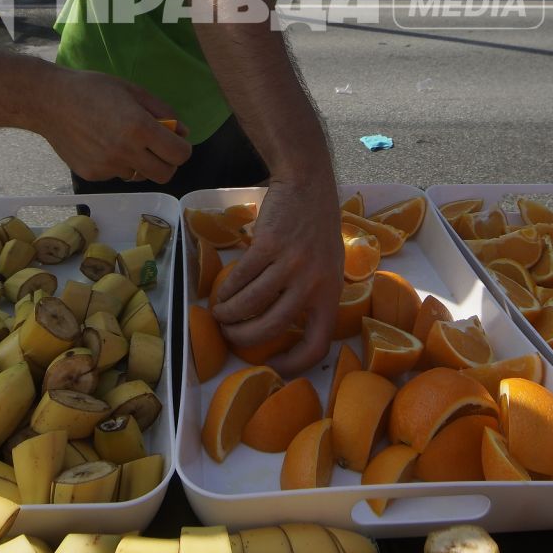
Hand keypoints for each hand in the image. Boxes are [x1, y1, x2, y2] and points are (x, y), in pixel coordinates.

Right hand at [36, 68, 191, 182]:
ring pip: (139, 175)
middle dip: (167, 163)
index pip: (179, 154)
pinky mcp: (92, 175)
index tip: (175, 142)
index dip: (182, 149)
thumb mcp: (132, 90)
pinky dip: (117, 164)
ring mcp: (108, 167)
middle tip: (157, 149)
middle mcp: (126, 151)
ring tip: (122, 141)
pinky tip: (101, 145)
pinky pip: (117, 175)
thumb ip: (162, 111)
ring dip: (139, 163)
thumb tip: (182, 132)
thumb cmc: (93, 89)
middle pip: (165, 174)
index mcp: (139, 128)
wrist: (50, 101)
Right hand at [211, 178, 343, 375]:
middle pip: (273, 327)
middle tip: (231, 337)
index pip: (318, 343)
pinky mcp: (268, 246)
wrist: (308, 185)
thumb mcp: (329, 265)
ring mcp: (290, 264)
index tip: (273, 366)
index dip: (295, 364)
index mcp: (331, 293)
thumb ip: (314, 294)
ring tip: (220, 315)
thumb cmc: (318, 227)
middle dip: (245, 339)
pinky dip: (227, 291)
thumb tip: (288, 326)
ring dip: (229, 315)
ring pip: (251, 304)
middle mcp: (313, 283)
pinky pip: (241, 279)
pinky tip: (221, 294)